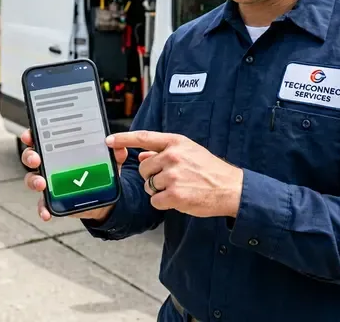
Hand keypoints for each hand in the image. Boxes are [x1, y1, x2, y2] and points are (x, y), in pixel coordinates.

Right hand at [20, 129, 126, 222]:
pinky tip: (46, 213)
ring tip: (42, 184)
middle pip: (32, 156)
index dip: (33, 134)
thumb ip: (114, 154)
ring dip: (34, 180)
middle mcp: (51, 164)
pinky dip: (42, 208)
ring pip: (32, 178)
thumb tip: (119, 148)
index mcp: (61, 149)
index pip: (43, 138)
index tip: (30, 134)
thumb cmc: (100, 172)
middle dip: (30, 156)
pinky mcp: (52, 199)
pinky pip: (42, 203)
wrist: (103, 197)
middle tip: (36, 159)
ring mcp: (50, 181)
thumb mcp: (109, 161)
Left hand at [107, 131, 242, 217]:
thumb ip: (164, 151)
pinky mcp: (174, 195)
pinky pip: (155, 201)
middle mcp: (173, 156)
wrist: (230, 188)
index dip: (123, 138)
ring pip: (148, 186)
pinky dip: (164, 203)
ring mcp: (173, 176)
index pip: (143, 137)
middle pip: (143, 168)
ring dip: (159, 190)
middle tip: (172, 179)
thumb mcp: (190, 151)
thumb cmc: (210, 170)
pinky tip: (179, 198)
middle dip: (152, 176)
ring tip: (179, 187)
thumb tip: (143, 153)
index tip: (109, 140)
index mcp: (176, 142)